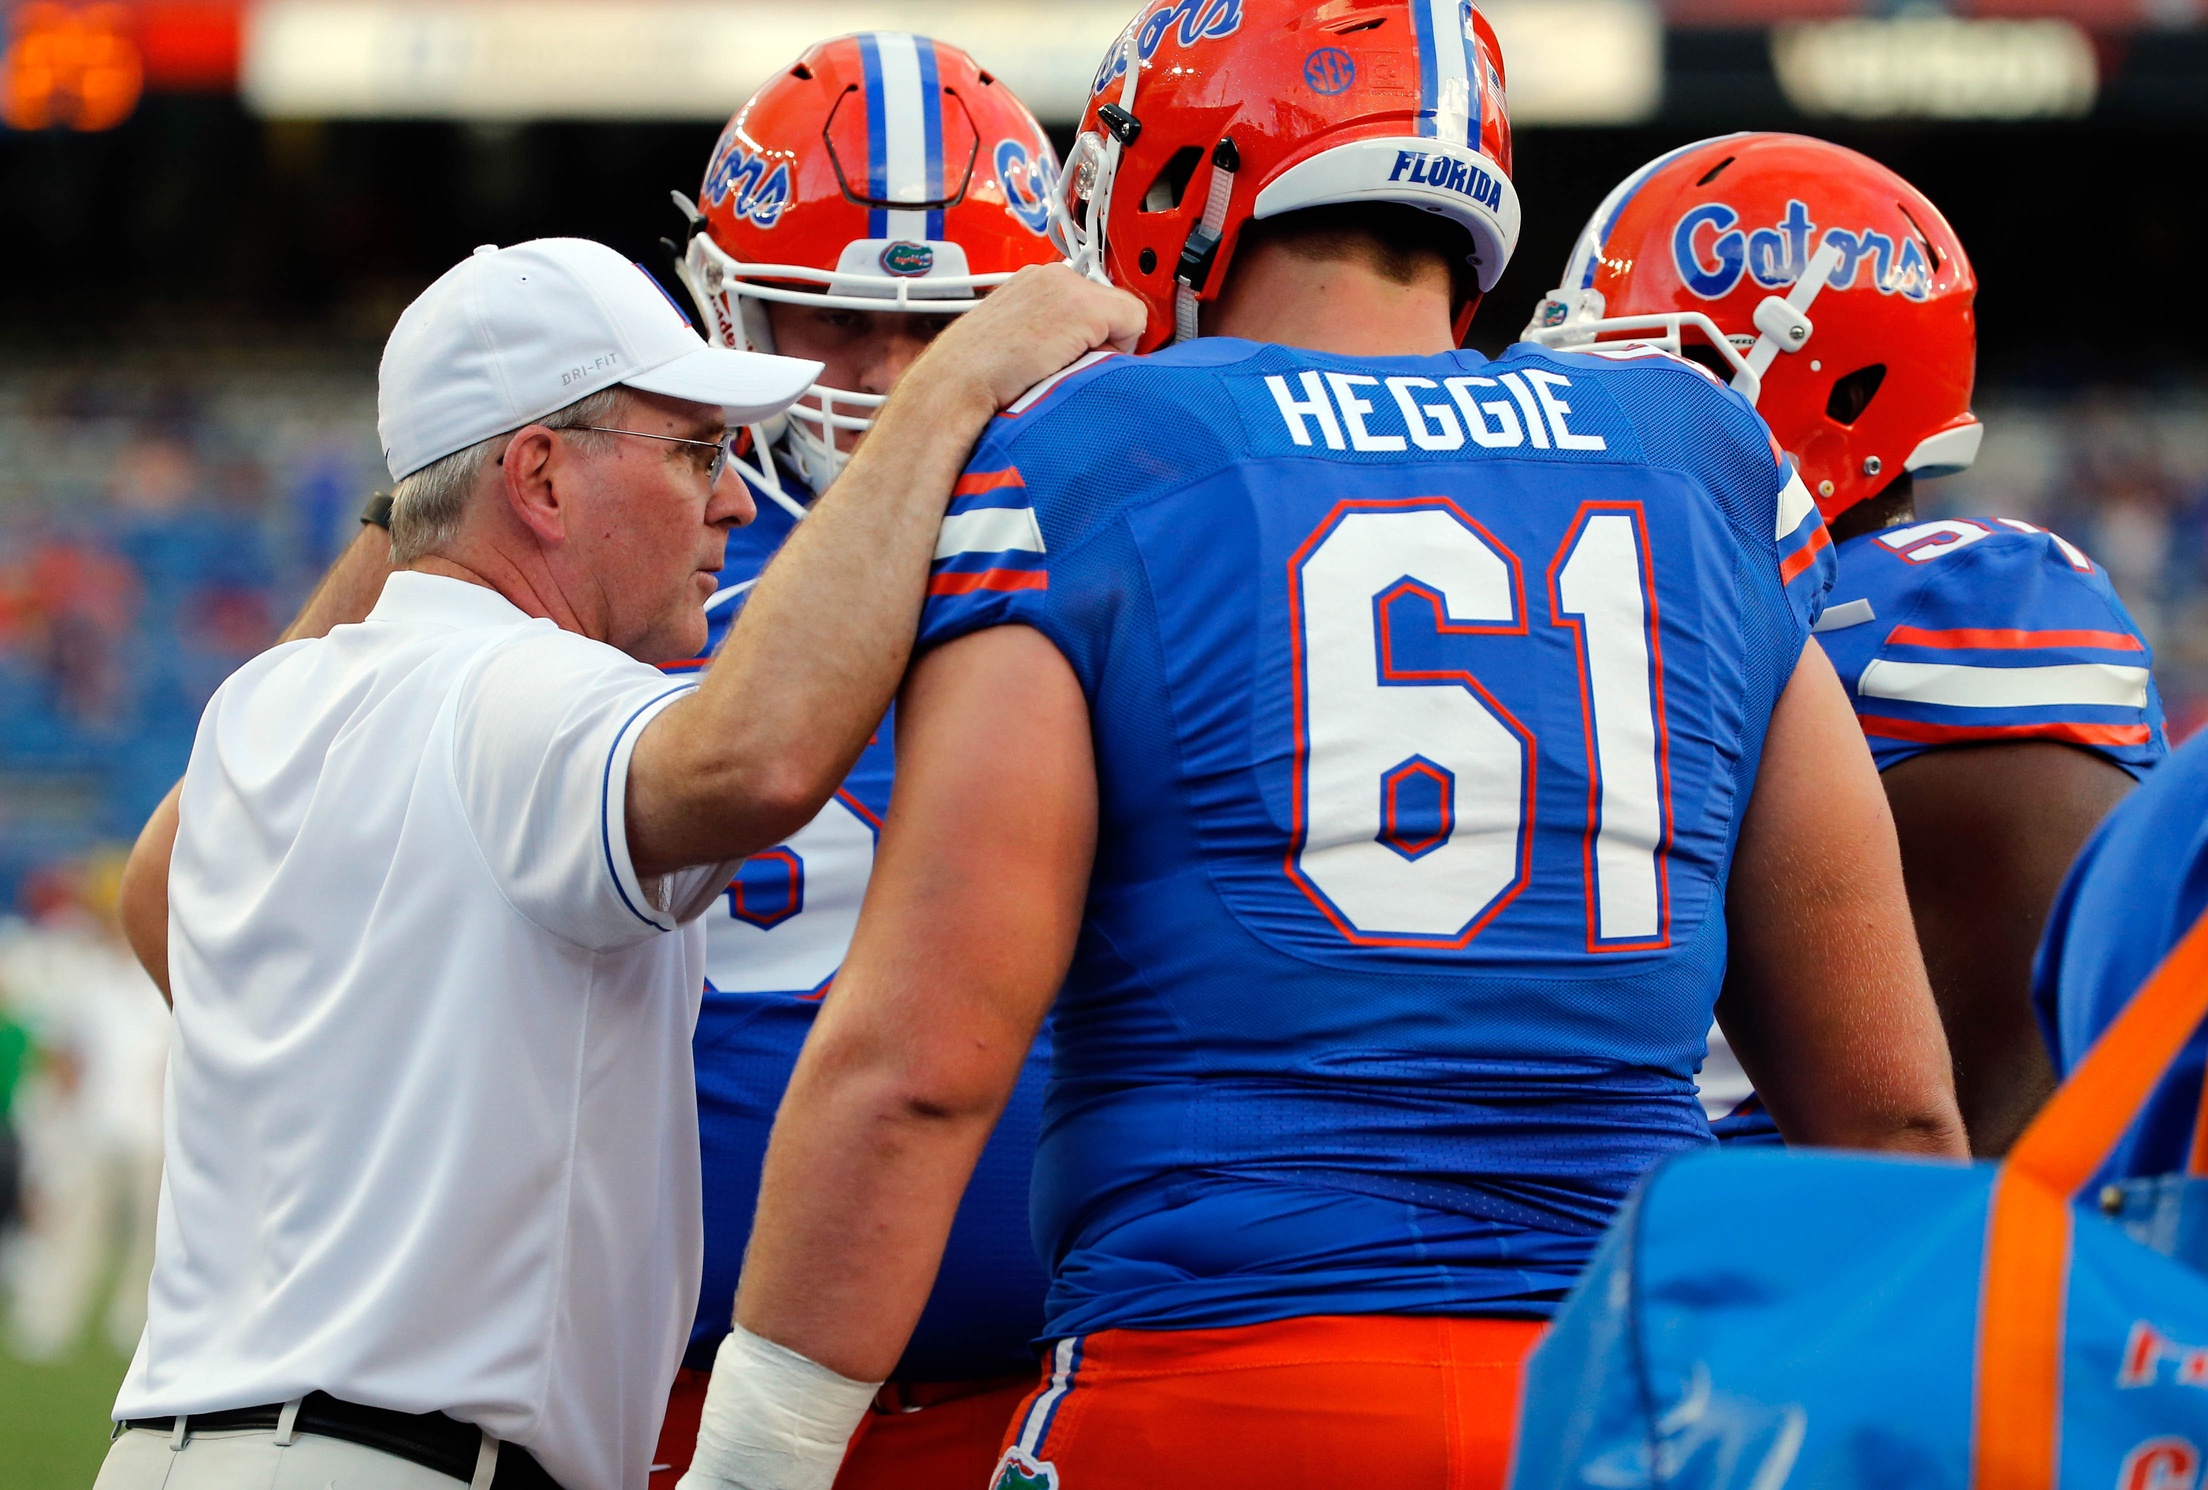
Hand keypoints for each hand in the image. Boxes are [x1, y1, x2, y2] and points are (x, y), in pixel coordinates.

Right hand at [915, 263, 1145, 410]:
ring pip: (1123, 314)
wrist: (956, 382)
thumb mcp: (1013, 339)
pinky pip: (1134, 323)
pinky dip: (1119, 349)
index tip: (1084, 352)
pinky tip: (1079, 365)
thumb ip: (1046, 333)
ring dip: (1106, 344)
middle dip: (1101, 337)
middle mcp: (1052, 275)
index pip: (1090, 298)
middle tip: (1069, 365)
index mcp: (1034, 280)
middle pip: (1110, 304)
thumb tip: (1080, 350)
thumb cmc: (976, 375)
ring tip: (1068, 368)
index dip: (1093, 332)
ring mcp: (1068, 287)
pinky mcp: (1083, 307)